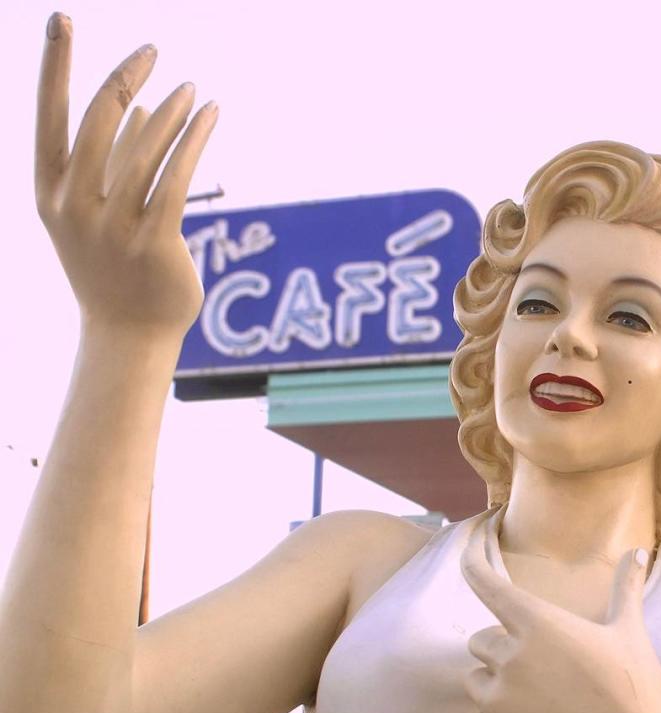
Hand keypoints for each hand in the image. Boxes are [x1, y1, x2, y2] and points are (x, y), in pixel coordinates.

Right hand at [35, 13, 217, 338]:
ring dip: (172, 109)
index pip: (47, 114)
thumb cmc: (113, 266)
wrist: (129, 332)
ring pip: (145, 148)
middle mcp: (74, 205)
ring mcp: (113, 226)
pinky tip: (211, 113)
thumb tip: (143, 105)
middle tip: (152, 50)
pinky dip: (195, 139)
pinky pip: (177, 177)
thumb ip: (117, 158)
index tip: (62, 19)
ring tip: (192, 88)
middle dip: (124, 76)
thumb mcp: (99, 210)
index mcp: (49, 193)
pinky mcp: (155, 241)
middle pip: (97, 121)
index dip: (53, 64)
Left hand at [460, 525, 660, 712]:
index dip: (472, 564)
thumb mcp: (629, 634)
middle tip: (541, 666)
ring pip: (475, 680)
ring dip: (495, 684)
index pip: (487, 584)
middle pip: (479, 640)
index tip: (464, 552)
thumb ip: (624, 589)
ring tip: (538, 699)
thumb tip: (637, 552)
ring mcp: (499, 700)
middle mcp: (511, 657)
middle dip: (502, 647)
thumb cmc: (636, 692)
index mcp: (539, 625)